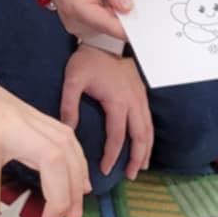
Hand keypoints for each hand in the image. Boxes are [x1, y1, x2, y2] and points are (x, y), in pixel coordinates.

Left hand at [0, 33, 88, 216]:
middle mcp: (10, 125)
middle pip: (54, 164)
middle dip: (61, 199)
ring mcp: (24, 114)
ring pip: (67, 147)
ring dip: (76, 180)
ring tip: (72, 209)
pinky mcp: (28, 110)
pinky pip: (63, 134)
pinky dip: (75, 158)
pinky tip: (75, 178)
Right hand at [42, 0, 132, 44]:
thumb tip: (129, 7)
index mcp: (76, 8)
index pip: (108, 25)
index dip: (130, 27)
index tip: (148, 23)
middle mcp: (77, 24)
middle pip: (111, 23)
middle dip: (126, 4)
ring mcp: (80, 27)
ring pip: (110, 20)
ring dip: (120, 2)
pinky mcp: (84, 26)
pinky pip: (105, 18)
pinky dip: (113, 4)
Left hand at [62, 45, 153, 179]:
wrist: (105, 39)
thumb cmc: (88, 59)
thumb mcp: (73, 80)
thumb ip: (69, 105)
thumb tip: (68, 131)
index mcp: (117, 101)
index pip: (117, 136)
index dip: (112, 156)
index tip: (105, 170)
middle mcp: (134, 102)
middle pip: (140, 137)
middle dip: (137, 159)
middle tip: (130, 176)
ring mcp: (141, 98)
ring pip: (149, 130)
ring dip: (146, 150)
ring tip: (141, 167)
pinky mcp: (142, 94)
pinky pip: (149, 121)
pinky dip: (148, 137)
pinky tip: (144, 147)